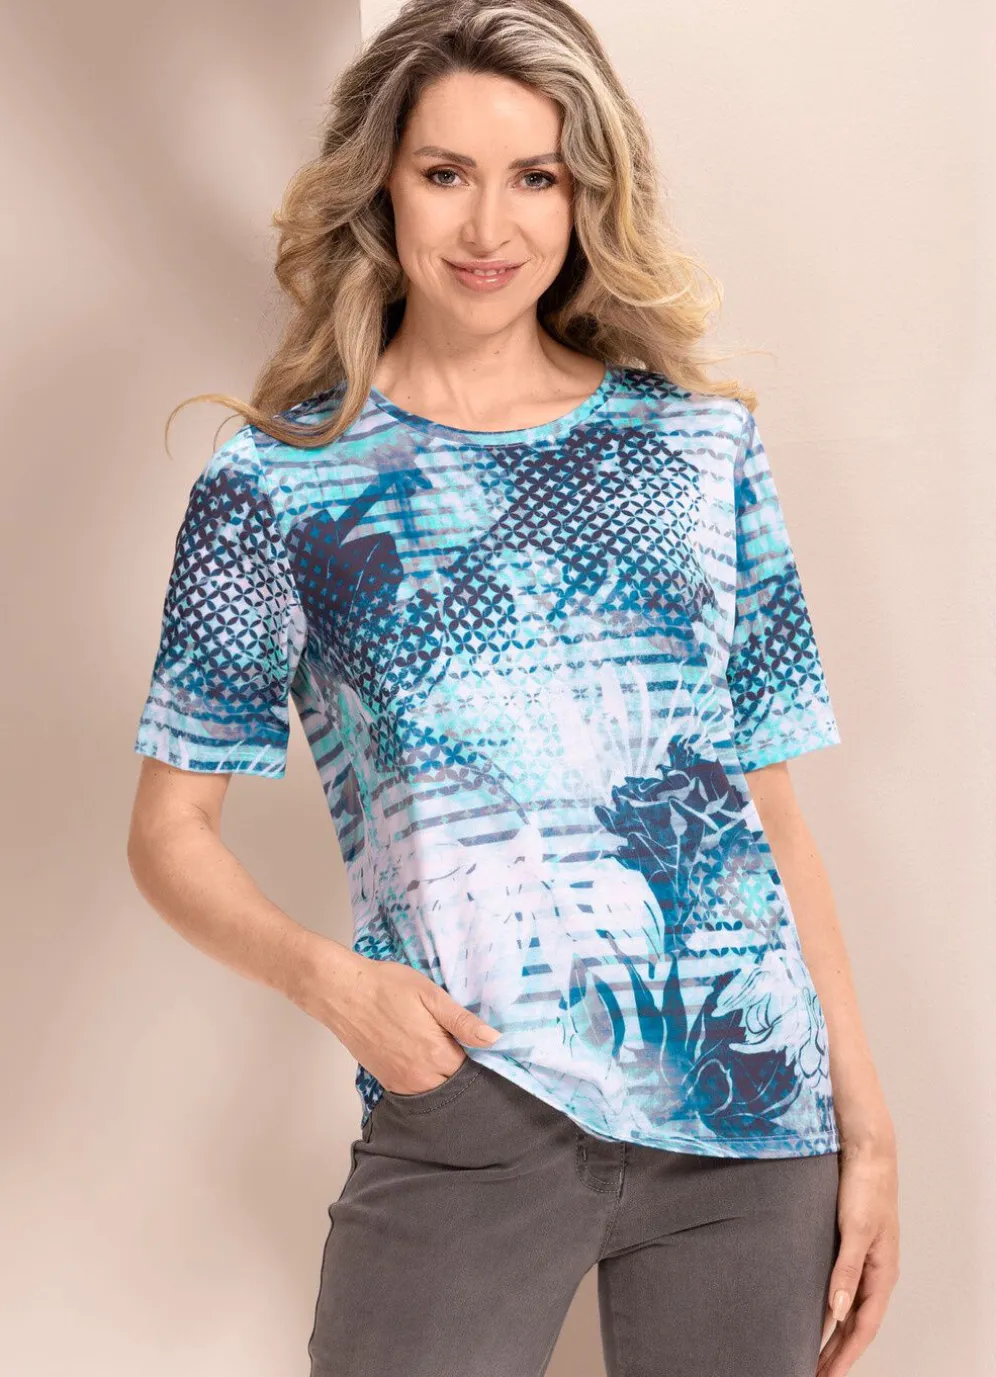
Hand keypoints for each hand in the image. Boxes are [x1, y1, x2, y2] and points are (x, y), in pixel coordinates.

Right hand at [300, 944, 502, 1093]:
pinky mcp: (385, 1080)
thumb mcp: (431, 995)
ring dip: (443, 1079)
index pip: (473, 1071)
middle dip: (463, 1072)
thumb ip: (462, 1021)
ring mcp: (400, 1081)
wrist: (342, 992)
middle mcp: (419, 1076)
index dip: (481, 1060)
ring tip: (444, 1053)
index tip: (482, 1047)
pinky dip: (424, 1082)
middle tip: (462, 1048)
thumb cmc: (386, 987)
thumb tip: (494, 1039)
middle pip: (453, 1085)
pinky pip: (413, 1091)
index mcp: (436, 1054)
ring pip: (434, 1091)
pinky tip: (424, 1061)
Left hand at [817, 1131, 899, 1375]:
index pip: (863, 1328)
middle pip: (856, 1324)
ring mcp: (864, 1260)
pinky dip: (828, 1308)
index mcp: (883, 1274)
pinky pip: (840, 1288)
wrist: (866, 1150)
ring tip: (810, 1354)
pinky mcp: (850, 1247)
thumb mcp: (855, 1229)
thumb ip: (847, 1270)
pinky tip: (812, 1314)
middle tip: (811, 1374)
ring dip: (831, 1334)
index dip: (845, 1356)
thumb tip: (837, 1313)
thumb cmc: (865, 1186)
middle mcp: (875, 1272)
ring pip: (848, 1309)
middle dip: (837, 1353)